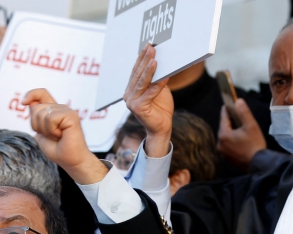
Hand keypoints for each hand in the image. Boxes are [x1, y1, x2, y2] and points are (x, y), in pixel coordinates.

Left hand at [23, 89, 107, 184]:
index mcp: (54, 110)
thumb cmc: (58, 150)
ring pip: (42, 114)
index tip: (23, 102)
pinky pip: (51, 118)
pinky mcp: (71, 115)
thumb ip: (36, 117)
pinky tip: (62, 135)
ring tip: (57, 136)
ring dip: (46, 130)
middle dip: (37, 125)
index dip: (31, 94)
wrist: (71, 161)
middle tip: (51, 135)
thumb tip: (27, 102)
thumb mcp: (41, 132)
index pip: (41, 93)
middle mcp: (61, 108)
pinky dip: (52, 131)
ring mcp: (67, 110)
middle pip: (36, 108)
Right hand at [123, 44, 172, 158]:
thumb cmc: (160, 108)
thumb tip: (160, 61)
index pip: (136, 70)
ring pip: (142, 83)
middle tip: (152, 47)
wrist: (162, 128)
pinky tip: (164, 77)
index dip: (142, 57)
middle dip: (145, 60)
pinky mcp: (138, 108)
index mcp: (131, 89)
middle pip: (138, 74)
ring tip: (155, 59)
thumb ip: (156, 78)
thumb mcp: (159, 89)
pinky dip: (157, 85)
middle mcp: (128, 95)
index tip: (148, 45)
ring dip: (149, 70)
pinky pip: (149, 93)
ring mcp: (131, 102)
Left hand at [217, 98, 266, 171]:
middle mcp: (220, 144)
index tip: (229, 103)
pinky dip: (233, 140)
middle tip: (238, 115)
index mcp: (224, 135)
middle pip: (224, 128)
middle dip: (231, 121)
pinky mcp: (227, 158)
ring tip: (241, 127)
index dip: (227, 109)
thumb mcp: (251, 126)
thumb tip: (238, 101)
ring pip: (226, 137)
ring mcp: (222, 152)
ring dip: (232, 131)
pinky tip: (241, 139)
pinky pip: (228, 145)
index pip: (224, 118)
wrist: (257, 164)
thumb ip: (243, 112)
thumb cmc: (255, 145)